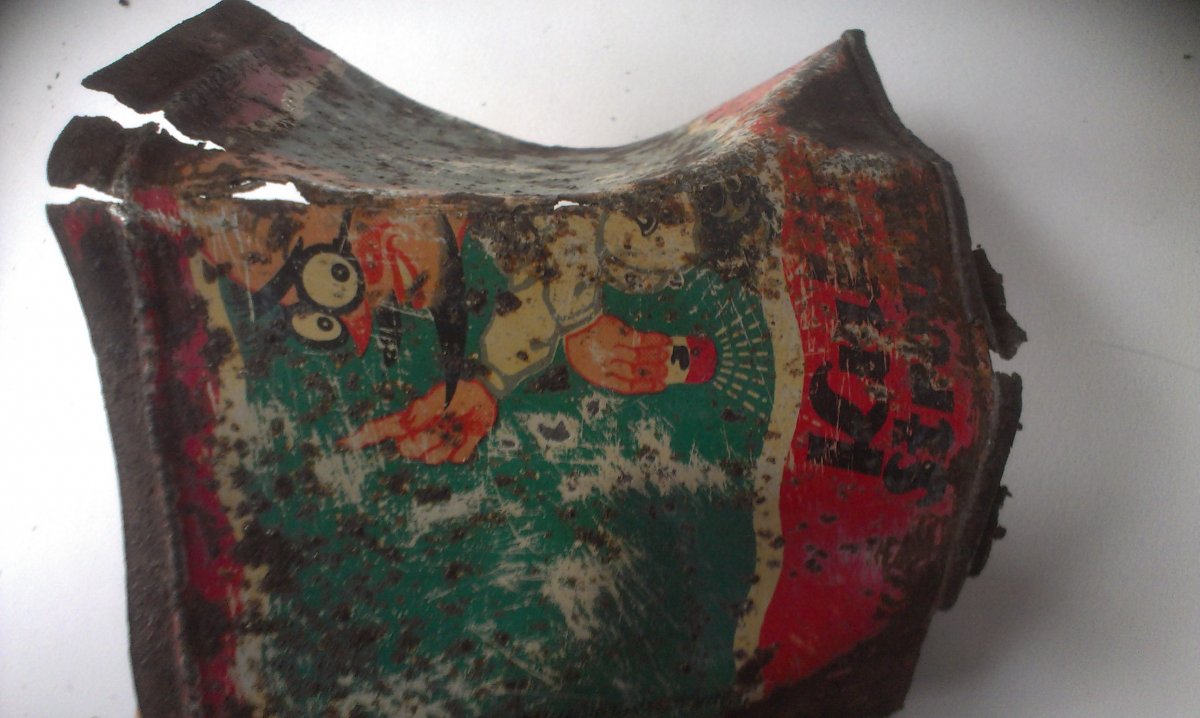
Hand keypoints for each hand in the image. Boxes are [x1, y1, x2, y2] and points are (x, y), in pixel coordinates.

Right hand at [339, 380, 496, 463]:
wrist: (487, 394)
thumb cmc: (462, 390)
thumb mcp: (442, 396)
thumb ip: (423, 409)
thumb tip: (407, 420)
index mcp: (411, 418)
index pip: (382, 428)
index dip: (364, 436)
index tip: (345, 443)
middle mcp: (421, 432)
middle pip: (407, 450)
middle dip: (422, 440)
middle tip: (439, 424)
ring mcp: (438, 443)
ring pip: (432, 458)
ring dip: (446, 442)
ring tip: (456, 425)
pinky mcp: (456, 452)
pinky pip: (456, 458)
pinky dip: (464, 446)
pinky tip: (468, 432)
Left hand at [565, 315, 672, 393]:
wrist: (571, 323)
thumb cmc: (579, 345)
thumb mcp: (588, 364)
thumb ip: (608, 372)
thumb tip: (632, 373)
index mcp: (600, 377)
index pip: (627, 387)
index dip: (646, 387)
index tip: (662, 385)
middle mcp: (608, 365)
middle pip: (634, 373)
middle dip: (651, 373)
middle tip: (666, 371)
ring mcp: (614, 349)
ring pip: (638, 357)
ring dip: (654, 357)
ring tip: (666, 356)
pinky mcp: (617, 334)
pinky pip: (640, 339)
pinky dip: (654, 340)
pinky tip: (665, 341)